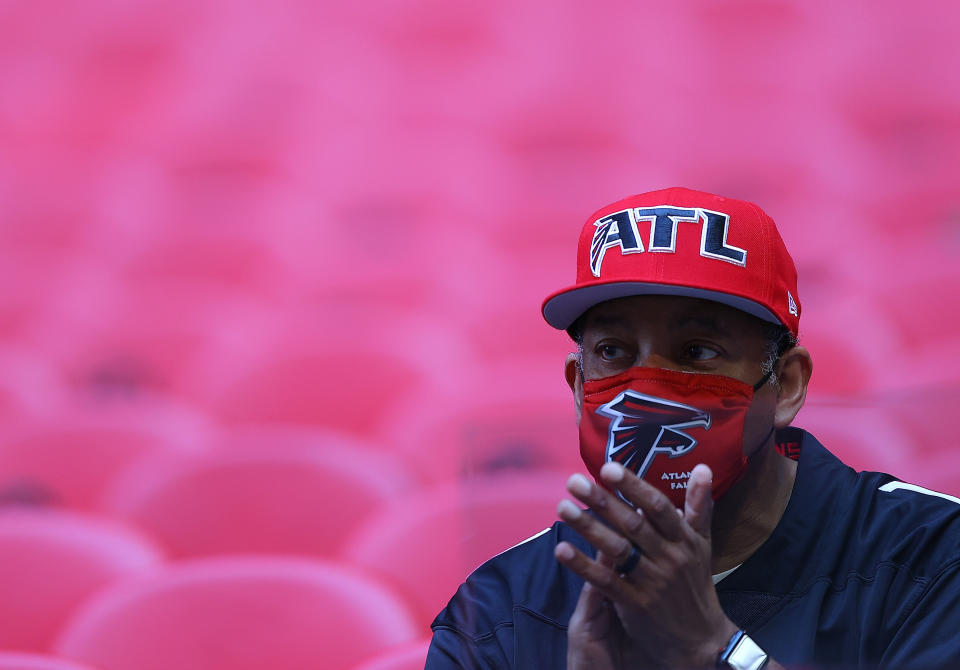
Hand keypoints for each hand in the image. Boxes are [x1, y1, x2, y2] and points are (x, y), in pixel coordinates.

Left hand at [555, 463, 737, 668]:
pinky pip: (606, 582)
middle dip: (602, 501)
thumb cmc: (696, 583)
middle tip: (573, 481)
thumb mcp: (702, 543)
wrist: (701, 640)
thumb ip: (700, 506)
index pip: (658, 507)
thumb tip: (703, 466)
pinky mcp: (636, 605)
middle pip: (633, 525)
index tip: (608, 467)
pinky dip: (583, 566)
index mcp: (684, 539)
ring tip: (562, 508)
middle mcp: (669, 557)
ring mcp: (652, 582)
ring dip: (588, 527)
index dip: (634, 486)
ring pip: (617, 550)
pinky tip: (562, 550)